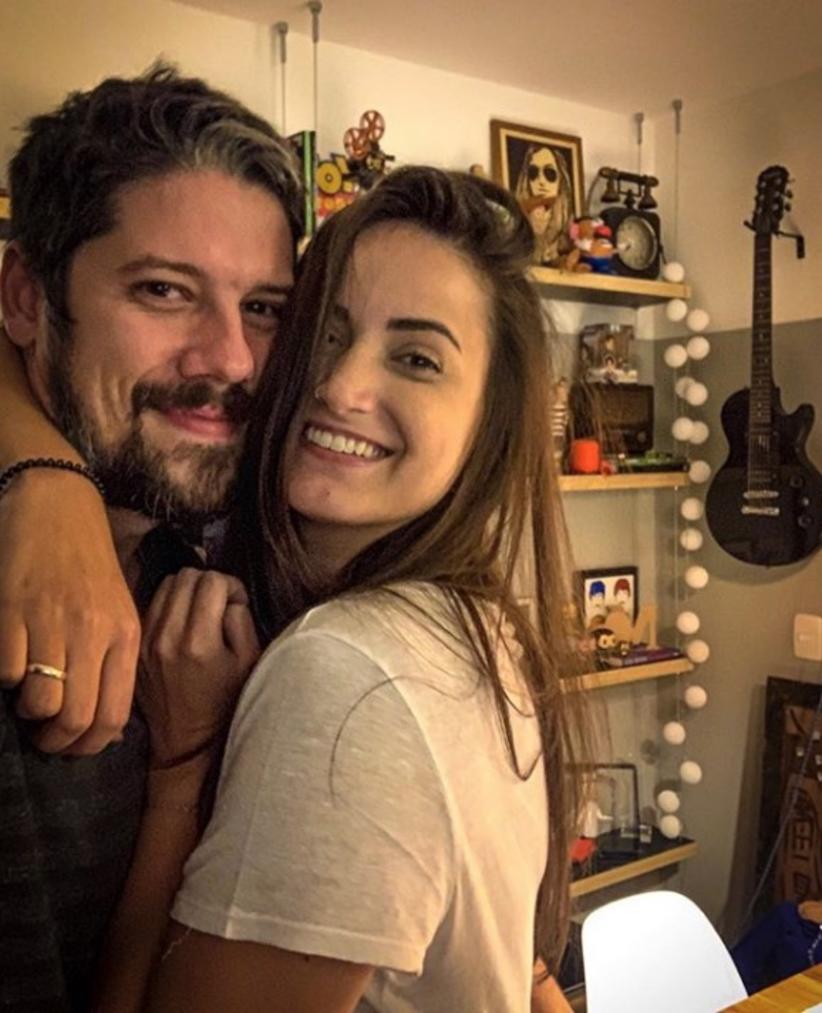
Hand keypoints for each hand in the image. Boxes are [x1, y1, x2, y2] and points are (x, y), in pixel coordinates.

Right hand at [0, 469, 139, 753]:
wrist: (57, 502)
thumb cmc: (88, 560)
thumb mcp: (116, 608)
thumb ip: (112, 658)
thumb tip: (102, 722)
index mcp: (125, 634)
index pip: (114, 716)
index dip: (88, 745)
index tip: (70, 746)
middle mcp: (93, 631)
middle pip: (76, 718)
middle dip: (54, 739)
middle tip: (42, 733)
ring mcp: (52, 621)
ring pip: (39, 701)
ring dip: (26, 709)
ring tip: (25, 693)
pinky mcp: (11, 608)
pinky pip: (5, 670)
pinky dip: (2, 677)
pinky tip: (9, 658)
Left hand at [139, 568, 260, 767]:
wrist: (187, 744)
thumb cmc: (227, 703)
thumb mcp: (249, 662)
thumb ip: (240, 620)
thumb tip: (227, 597)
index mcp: (198, 641)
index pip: (212, 581)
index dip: (231, 586)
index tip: (237, 604)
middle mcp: (166, 636)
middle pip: (185, 576)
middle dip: (208, 583)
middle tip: (219, 604)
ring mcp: (145, 642)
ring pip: (165, 585)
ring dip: (187, 591)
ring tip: (200, 612)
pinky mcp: (135, 647)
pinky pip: (151, 604)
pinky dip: (169, 604)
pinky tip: (181, 623)